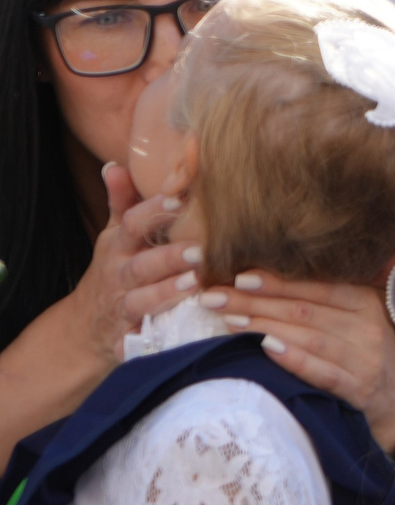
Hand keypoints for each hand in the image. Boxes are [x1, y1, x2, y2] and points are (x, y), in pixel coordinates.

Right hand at [82, 164, 191, 355]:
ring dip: (168, 293)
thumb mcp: (113, 237)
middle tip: (200, 249)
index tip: (181, 198)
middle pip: (142, 265)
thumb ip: (121, 203)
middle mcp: (119, 276)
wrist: (83, 328)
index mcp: (118, 247)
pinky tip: (184, 333)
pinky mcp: (127, 338)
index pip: (134, 224)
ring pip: (144, 301)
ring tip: (195, 283)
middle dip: (169, 256)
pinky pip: (143, 339)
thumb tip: (116, 164)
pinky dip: (158, 338)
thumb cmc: (112, 273)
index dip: (155, 211)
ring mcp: (122, 308)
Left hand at [201, 271, 394, 449]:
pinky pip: (324, 372)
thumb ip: (320, 306)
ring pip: (310, 337)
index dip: (276, 281)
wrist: (394, 409)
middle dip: (255, 302)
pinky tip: (267, 348)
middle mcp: (369, 327)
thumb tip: (260, 286)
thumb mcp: (353, 324)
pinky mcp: (361, 390)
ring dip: (266, 326)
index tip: (237, 276)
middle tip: (215, 297)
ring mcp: (367, 359)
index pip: (315, 287)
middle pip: (304, 310)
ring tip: (229, 320)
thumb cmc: (361, 359)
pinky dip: (295, 359)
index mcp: (367, 303)